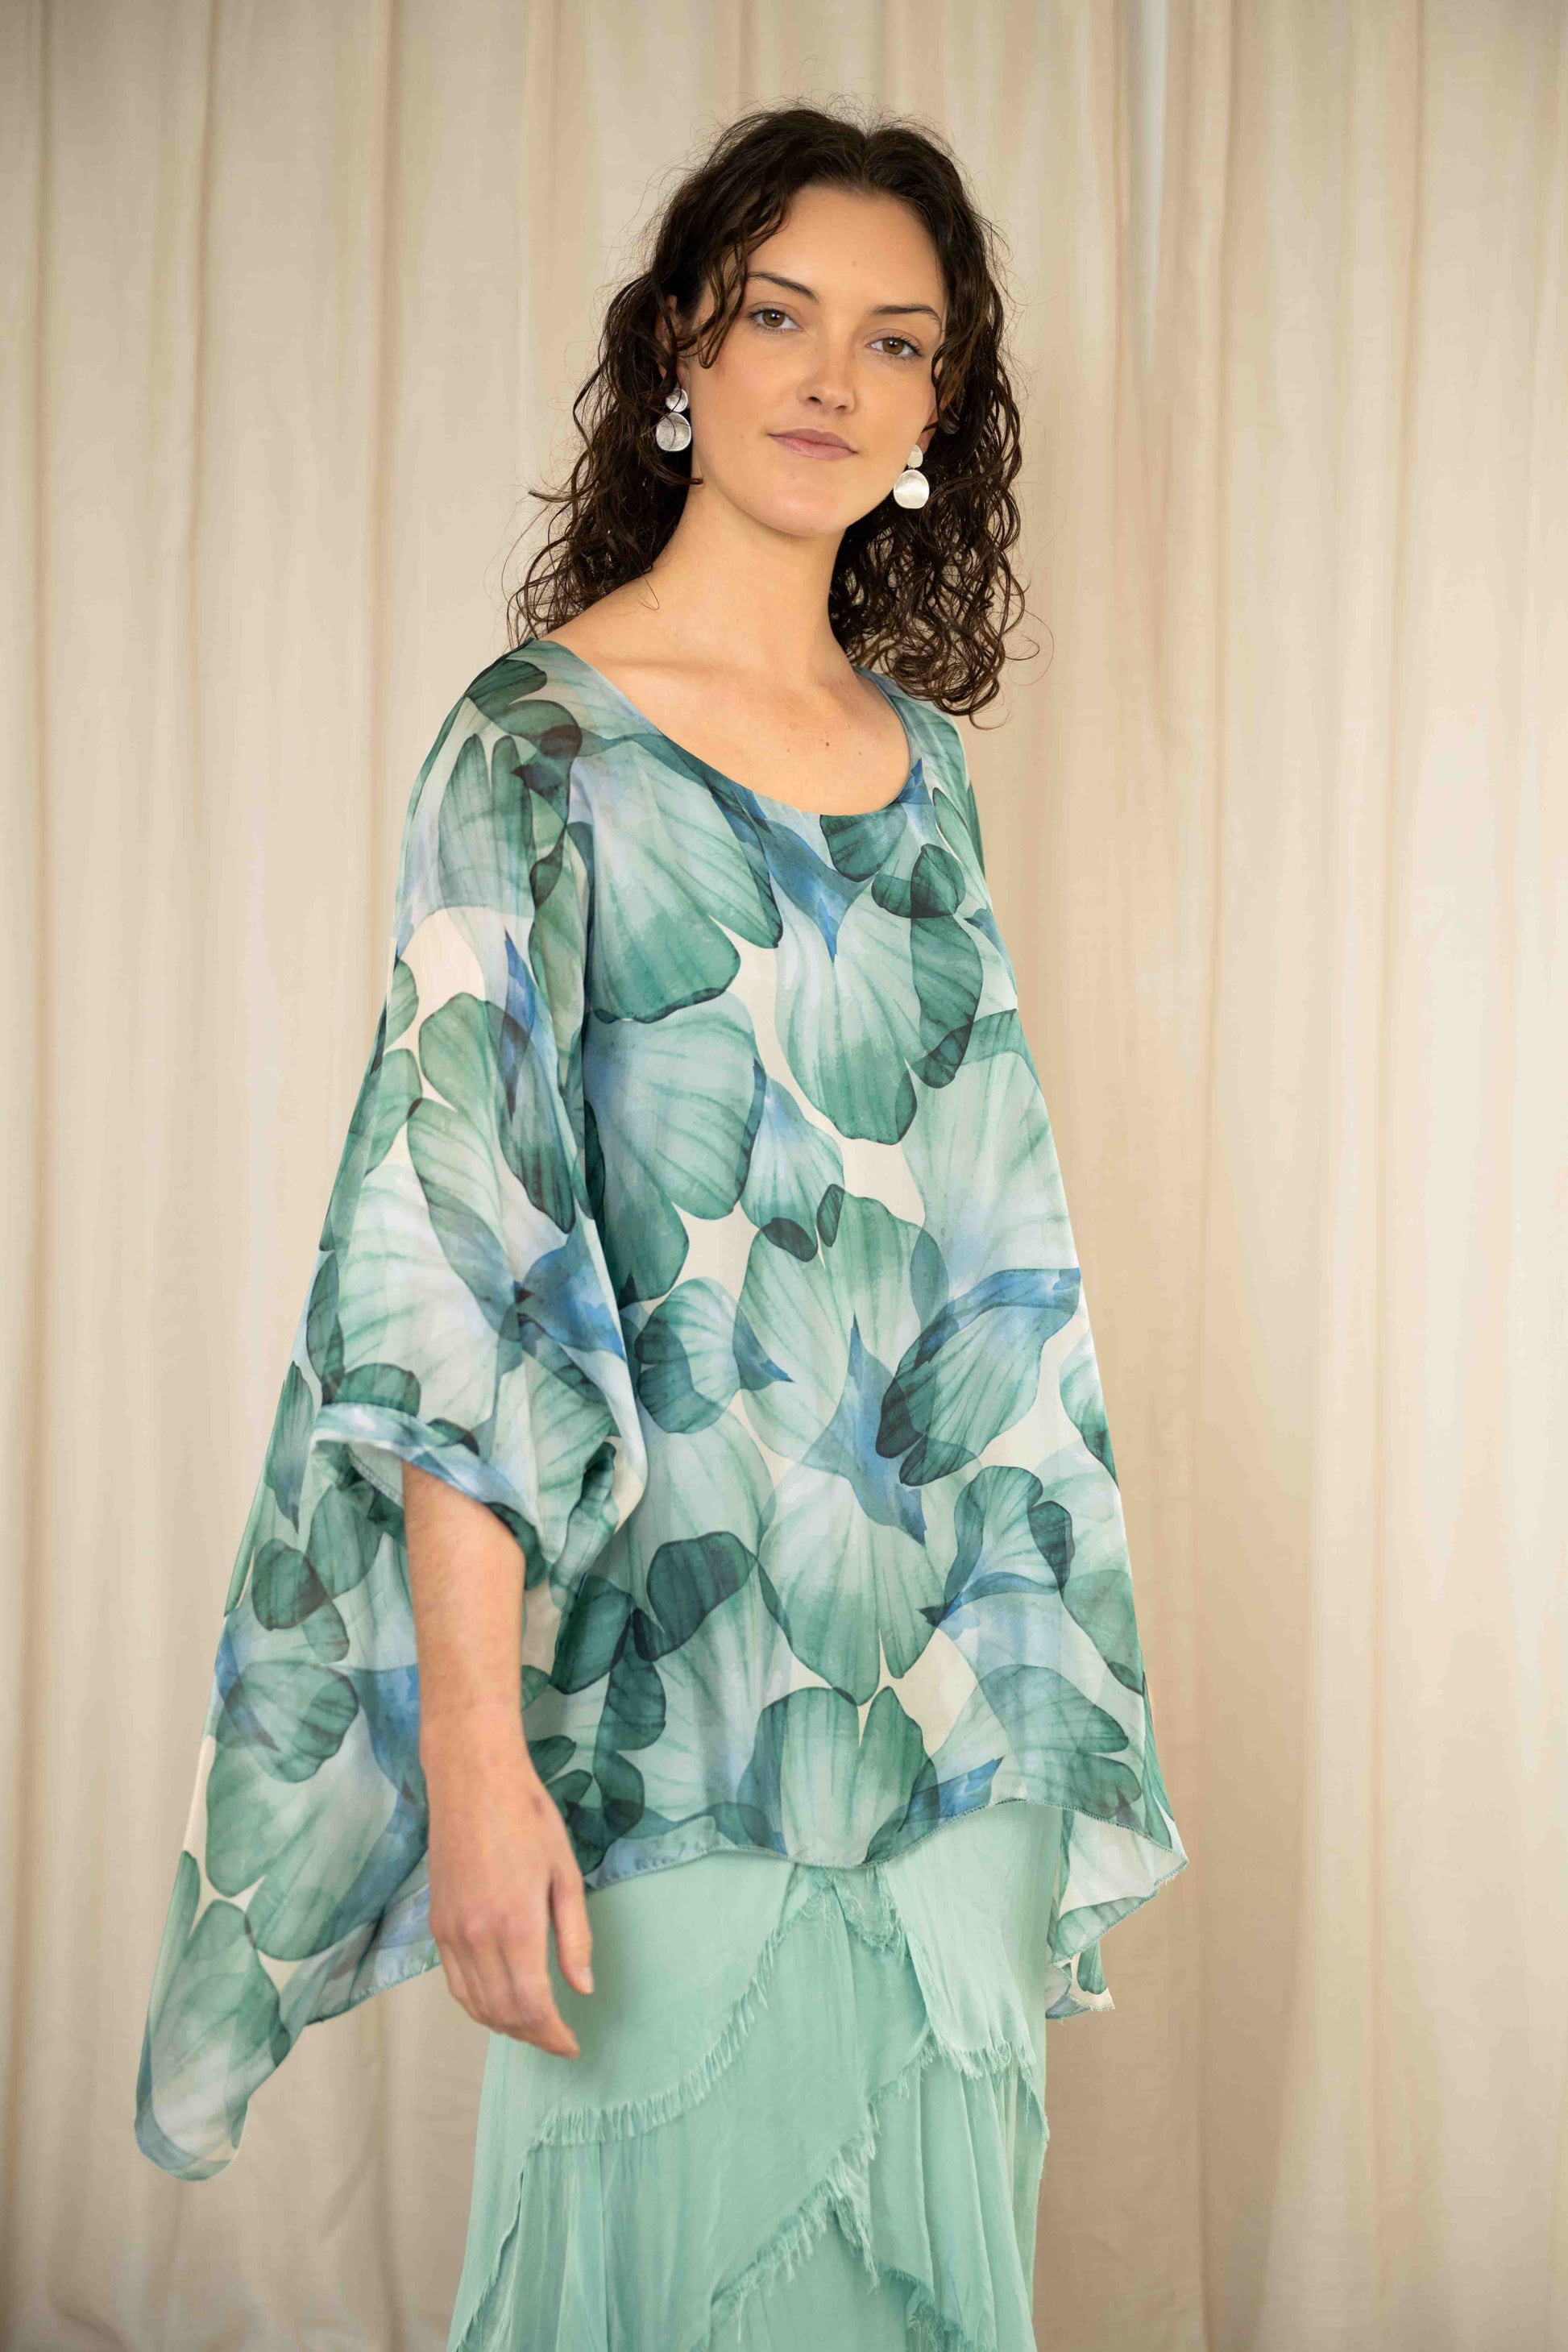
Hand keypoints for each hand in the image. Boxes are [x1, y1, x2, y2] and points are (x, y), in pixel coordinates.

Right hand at [421, 1708, 592, 2055]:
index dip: (552, 2035)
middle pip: (501, 2013)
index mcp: (516, 1924)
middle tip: (557, 2038)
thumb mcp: (566, 1873)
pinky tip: (498, 2000)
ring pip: (473, 2004)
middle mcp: (477, 1937)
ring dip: (503, 2025)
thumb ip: (575, 1936)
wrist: (472, 1780)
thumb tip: (583, 1988)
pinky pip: (454, 1982)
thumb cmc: (528, 1817)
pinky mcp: (435, 1924)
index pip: (532, 2006)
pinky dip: (476, 2004)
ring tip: (532, 2026)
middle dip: (531, 2035)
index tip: (572, 2045)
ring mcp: (451, 1933)